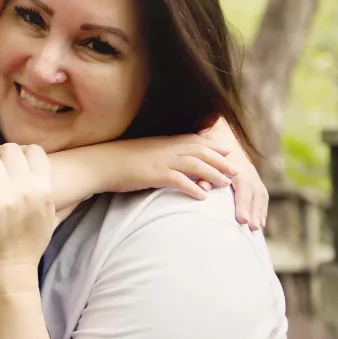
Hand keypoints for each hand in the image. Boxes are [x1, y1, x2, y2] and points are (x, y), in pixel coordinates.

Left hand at [0, 143, 55, 283]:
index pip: (35, 151)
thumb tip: (79, 188)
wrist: (5, 273)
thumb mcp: (50, 221)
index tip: (13, 159)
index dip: (23, 150)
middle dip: (0, 152)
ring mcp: (0, 196)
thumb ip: (58, 199)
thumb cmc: (27, 248)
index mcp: (43, 191)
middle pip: (10, 150)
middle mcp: (23, 190)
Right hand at [112, 135, 236, 199]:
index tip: (227, 151)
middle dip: (221, 161)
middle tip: (236, 170)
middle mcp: (166, 149)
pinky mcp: (155, 175)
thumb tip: (170, 161)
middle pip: (201, 152)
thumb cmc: (119, 160)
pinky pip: (179, 181)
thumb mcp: (143, 152)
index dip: (213, 146)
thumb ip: (159, 154)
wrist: (101, 163)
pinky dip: (193, 188)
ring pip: (195, 165)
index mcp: (164, 142)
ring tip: (227, 184)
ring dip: (214, 174)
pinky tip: (203, 197)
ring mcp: (161, 161)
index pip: (195, 141)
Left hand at [199, 120, 267, 228]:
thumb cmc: (208, 153)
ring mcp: (254, 175)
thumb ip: (204, 175)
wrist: (220, 136)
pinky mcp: (255, 179)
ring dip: (260, 212)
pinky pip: (262, 196)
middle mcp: (248, 171)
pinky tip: (260, 222)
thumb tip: (203, 188)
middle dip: (254, 212)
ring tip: (257, 228)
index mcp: (236, 168)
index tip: (242, 220)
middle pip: (254, 194)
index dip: (243, 204)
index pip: (243, 188)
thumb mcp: (203, 162)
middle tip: (251, 228)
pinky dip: (262, 209)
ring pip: (261, 195)